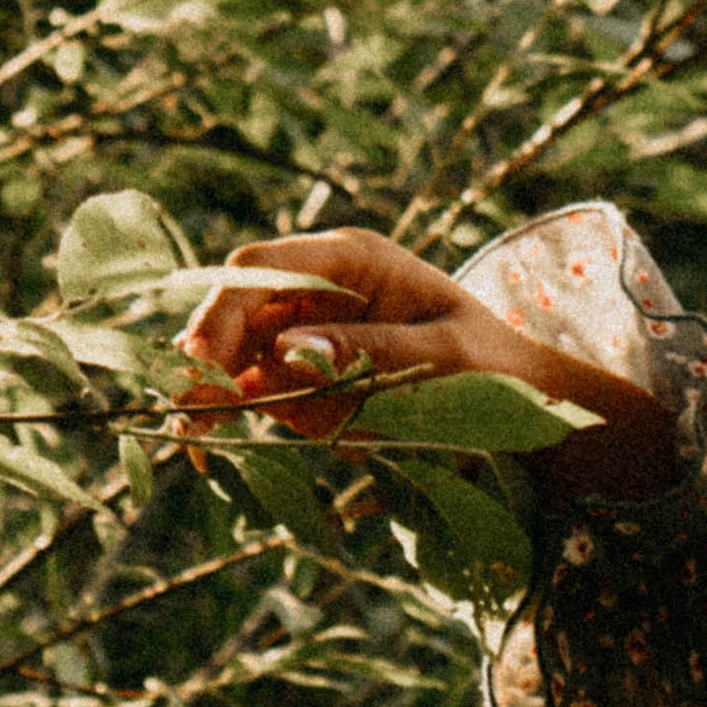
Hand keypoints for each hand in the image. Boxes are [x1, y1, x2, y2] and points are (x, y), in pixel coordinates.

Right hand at [180, 227, 675, 491]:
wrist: (521, 406)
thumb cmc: (493, 366)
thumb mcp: (444, 356)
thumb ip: (366, 351)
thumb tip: (284, 347)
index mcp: (352, 261)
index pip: (263, 269)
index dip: (222, 310)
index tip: (202, 363)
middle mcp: (319, 288)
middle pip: (236, 310)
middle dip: (204, 357)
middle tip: (186, 415)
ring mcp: (308, 332)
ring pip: (234, 352)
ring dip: (209, 391)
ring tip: (192, 439)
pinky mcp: (305, 375)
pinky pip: (254, 388)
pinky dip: (231, 413)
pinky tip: (212, 445)